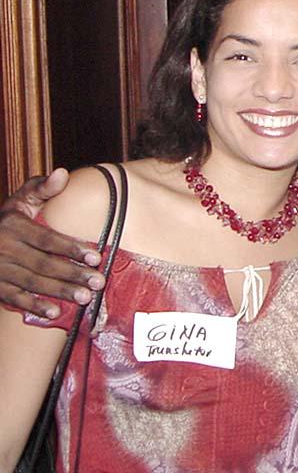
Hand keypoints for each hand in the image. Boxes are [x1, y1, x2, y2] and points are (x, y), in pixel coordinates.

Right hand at [0, 169, 104, 316]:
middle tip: (99, 282)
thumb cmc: (7, 218)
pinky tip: (55, 313)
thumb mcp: (21, 199)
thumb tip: (63, 173)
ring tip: (85, 298)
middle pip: (43, 264)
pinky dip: (34, 306)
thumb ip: (42, 188)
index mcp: (13, 225)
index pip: (47, 239)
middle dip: (72, 274)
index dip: (72, 249)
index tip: (97, 257)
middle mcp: (3, 248)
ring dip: (59, 292)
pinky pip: (14, 298)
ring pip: (32, 282)